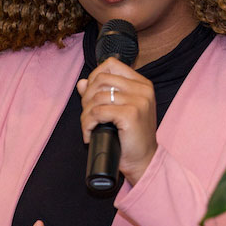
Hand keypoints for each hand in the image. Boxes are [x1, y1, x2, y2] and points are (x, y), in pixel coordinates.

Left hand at [78, 57, 157, 183]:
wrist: (143, 160)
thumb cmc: (131, 137)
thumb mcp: (118, 110)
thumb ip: (101, 93)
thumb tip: (81, 82)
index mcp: (142, 84)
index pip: (111, 64)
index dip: (94, 76)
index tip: (91, 95)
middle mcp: (143, 89)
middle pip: (101, 79)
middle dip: (87, 97)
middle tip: (88, 115)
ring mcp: (138, 101)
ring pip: (96, 97)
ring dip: (85, 114)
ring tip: (88, 127)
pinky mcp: (130, 115)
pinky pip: (97, 112)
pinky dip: (88, 124)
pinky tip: (90, 134)